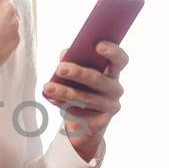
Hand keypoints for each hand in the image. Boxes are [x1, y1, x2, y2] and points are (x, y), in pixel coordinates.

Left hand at [42, 41, 127, 161]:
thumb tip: (65, 54)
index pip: (120, 60)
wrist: (84, 121)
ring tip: (48, 87)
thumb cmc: (81, 88)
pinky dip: (64, 105)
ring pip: (87, 98)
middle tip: (59, 68)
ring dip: (65, 92)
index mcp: (113, 72)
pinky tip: (52, 99)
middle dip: (78, 73)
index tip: (98, 45)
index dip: (113, 51)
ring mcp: (110, 106)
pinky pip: (81, 114)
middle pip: (99, 80)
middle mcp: (115, 89)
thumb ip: (74, 60)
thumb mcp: (78, 73)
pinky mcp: (101, 122)